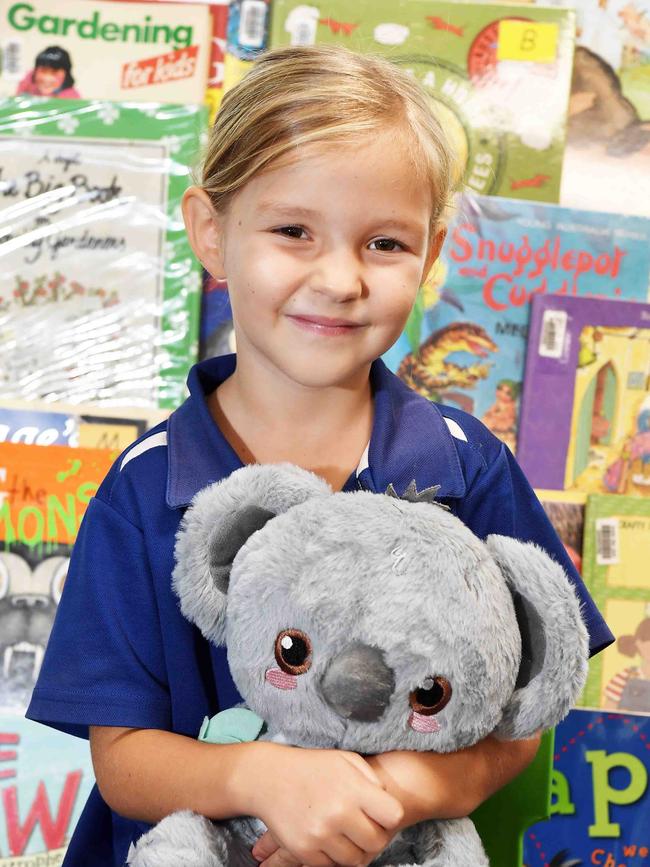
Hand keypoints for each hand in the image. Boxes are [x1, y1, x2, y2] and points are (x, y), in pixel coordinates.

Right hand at [247, 745, 403, 866]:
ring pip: (355, 860)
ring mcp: (320, 835)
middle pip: (377, 842)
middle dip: (373, 835)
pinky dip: (332, 855)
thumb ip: (371, 780)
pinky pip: (331, 866)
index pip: (393, 816)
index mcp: (353, 790)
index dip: (388, 816)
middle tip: (362, 826)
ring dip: (353, 848)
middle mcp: (338, 814)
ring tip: (344, 832)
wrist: (269, 778)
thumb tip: (387, 802)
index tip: (380, 813)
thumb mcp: (345, 760)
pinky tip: (327, 837)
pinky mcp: (304, 851)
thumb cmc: (312, 767)